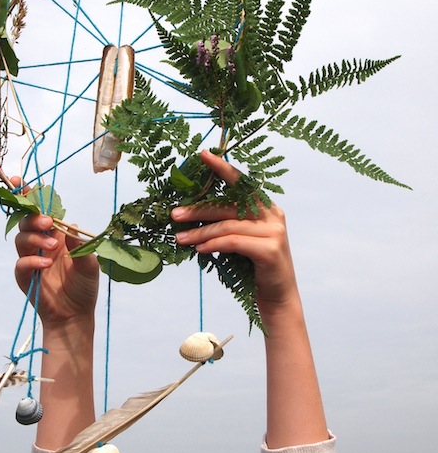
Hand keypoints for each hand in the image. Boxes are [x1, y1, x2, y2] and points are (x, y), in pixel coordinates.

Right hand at [14, 203, 98, 326]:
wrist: (76, 314)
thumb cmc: (84, 286)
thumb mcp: (90, 263)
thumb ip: (79, 245)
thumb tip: (69, 225)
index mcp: (56, 234)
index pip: (40, 211)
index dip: (28, 195)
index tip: (20, 183)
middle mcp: (41, 243)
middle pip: (26, 220)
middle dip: (34, 217)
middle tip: (49, 223)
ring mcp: (31, 259)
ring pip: (21, 238)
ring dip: (35, 238)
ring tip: (53, 248)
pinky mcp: (24, 275)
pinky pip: (21, 263)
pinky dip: (32, 261)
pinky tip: (46, 264)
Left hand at [171, 150, 299, 314]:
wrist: (277, 297)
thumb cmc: (253, 266)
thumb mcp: (240, 240)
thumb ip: (227, 224)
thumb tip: (190, 214)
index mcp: (265, 207)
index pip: (241, 183)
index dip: (222, 168)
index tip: (203, 155)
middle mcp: (273, 214)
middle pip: (229, 205)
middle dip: (199, 209)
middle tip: (175, 214)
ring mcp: (274, 231)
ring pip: (228, 225)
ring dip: (200, 232)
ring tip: (180, 238)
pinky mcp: (270, 249)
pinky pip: (234, 242)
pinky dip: (214, 244)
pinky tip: (200, 250)